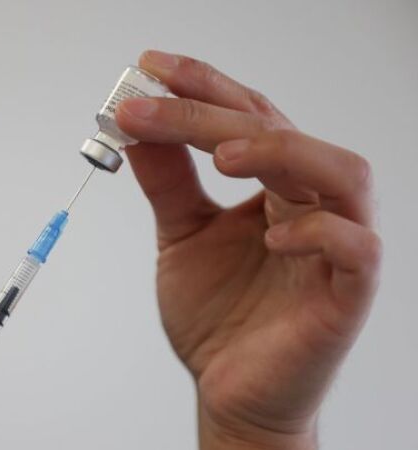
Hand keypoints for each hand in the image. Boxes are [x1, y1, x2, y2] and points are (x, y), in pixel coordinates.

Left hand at [115, 50, 380, 449]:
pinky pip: (356, 248)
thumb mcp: (181, 237)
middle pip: (280, 132)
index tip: (151, 66)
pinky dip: (318, 231)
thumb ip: (168, 183)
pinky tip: (269, 235)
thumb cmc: (218, 316)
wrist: (229, 392)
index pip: (249, 117)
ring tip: (219, 155)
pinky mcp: (348, 294)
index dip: (205, 86)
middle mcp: (310, 204)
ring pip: (340, 173)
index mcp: (274, 186)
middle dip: (210, 112)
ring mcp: (336, 246)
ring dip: (279, 150)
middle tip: (150, 104)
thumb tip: (137, 127)